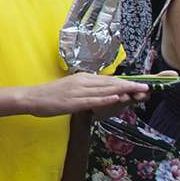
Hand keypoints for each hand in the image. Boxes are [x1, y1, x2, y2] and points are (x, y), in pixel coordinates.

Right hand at [24, 73, 147, 117]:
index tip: (141, 84)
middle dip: (130, 85)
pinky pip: (93, 100)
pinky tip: (117, 97)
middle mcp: (82, 82)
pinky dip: (106, 98)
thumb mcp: (71, 88)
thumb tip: (101, 92)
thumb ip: (86, 89)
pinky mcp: (73, 101)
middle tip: (147, 87)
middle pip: (110, 82)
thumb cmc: (51, 95)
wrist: (32, 98)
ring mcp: (78, 91)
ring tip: (139, 90)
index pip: (108, 79)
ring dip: (123, 90)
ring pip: (105, 90)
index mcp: (83, 78)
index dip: (126, 81)